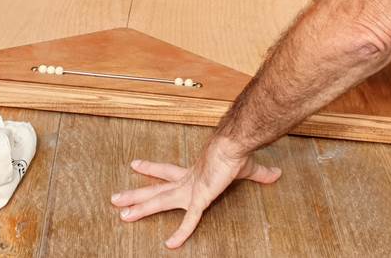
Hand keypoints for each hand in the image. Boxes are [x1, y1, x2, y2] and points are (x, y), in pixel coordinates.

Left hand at [110, 137, 281, 248]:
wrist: (235, 145)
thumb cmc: (236, 154)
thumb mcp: (248, 169)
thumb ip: (259, 175)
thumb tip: (276, 174)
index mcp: (193, 173)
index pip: (166, 172)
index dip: (151, 169)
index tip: (135, 165)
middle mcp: (186, 182)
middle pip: (155, 190)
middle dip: (135, 195)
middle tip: (114, 199)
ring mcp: (190, 190)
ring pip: (160, 201)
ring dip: (140, 208)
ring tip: (121, 215)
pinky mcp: (200, 198)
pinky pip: (189, 220)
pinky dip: (181, 232)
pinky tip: (171, 245)